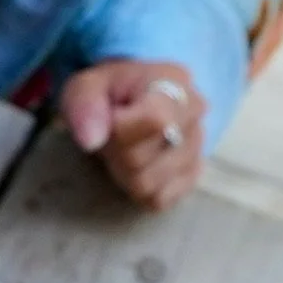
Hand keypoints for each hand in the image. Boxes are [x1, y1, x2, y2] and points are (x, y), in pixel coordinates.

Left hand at [61, 60, 206, 211]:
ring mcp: (198, 145)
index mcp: (173, 82)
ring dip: (125, 175)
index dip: (119, 132)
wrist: (130, 99)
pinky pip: (158, 200)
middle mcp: (195, 112)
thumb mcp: (85, 86)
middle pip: (141, 160)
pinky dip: (139, 192)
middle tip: (112, 139)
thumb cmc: (107, 93)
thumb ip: (84, 104)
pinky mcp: (192, 174)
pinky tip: (137, 168)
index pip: (156, 121)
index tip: (110, 121)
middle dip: (115, 154)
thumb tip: (92, 140)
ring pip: (148, 185)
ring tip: (124, 151)